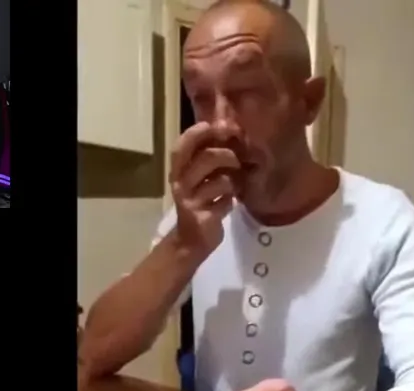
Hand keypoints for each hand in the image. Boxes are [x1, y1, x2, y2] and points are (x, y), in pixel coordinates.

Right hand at [169, 121, 241, 255]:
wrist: (190, 242)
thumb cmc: (198, 204)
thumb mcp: (199, 180)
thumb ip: (207, 161)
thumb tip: (229, 135)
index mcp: (178, 171)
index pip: (181, 147)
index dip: (197, 133)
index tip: (214, 126)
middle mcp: (180, 184)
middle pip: (206, 158)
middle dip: (226, 155)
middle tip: (236, 161)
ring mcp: (191, 201)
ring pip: (220, 180)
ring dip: (232, 182)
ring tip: (233, 187)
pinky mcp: (202, 217)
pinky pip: (225, 201)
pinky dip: (229, 202)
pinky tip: (226, 205)